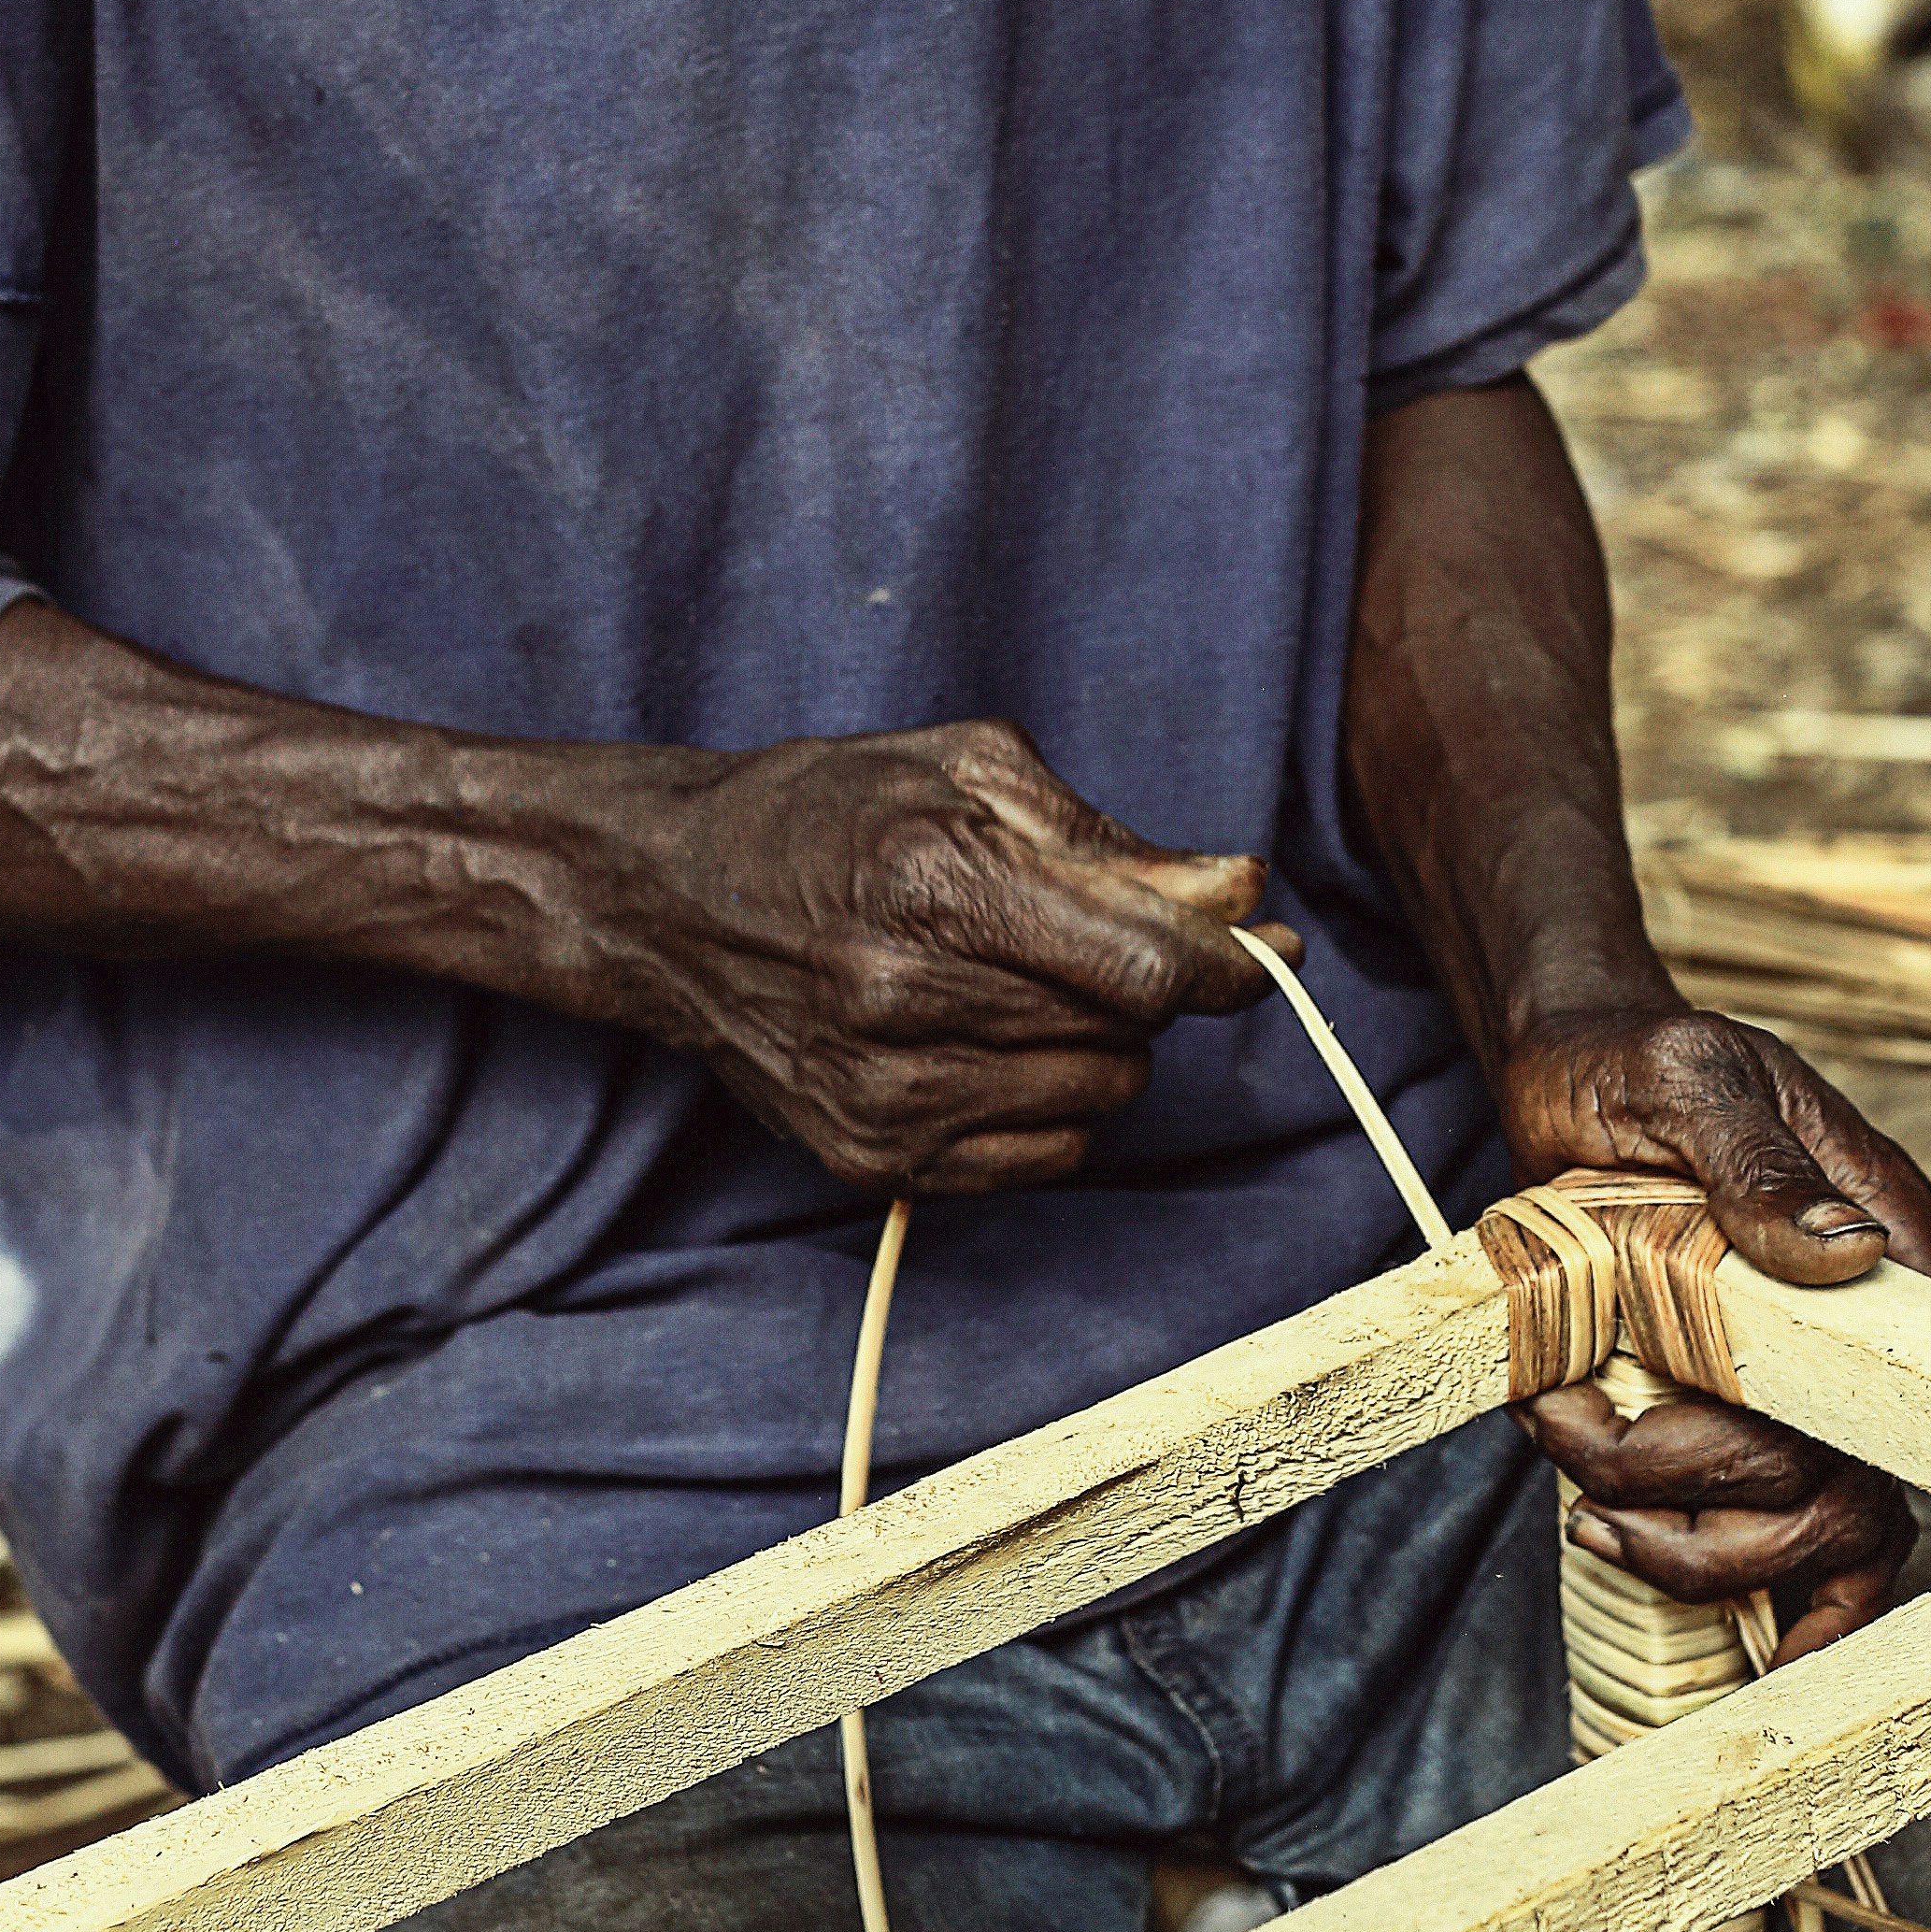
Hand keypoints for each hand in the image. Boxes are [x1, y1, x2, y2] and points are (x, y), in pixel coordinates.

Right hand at [630, 717, 1285, 1197]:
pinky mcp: (870, 1158)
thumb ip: (1112, 840)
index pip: (1142, 967)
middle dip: (1148, 985)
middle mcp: (904, 999)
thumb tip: (1241, 890)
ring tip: (1025, 984)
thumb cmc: (828, 813)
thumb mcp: (967, 773)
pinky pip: (1046, 1157)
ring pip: (1098, 1096)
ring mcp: (883, 1093)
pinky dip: (1053, 1104)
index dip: (1226, 962)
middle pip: (1128, 1030)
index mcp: (935, 885)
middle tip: (1103, 941)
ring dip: (1099, 1042)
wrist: (670, 902)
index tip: (1261, 947)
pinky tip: (994, 1045)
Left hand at [1497, 1002, 1930, 1663]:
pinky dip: (1690, 1571)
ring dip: (1677, 1539)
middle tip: (1584, 1436)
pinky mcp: (1727, 1423)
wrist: (1562, 1073)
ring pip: (1805, 1538)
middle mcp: (1852, 1334)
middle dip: (1711, 1497)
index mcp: (1882, 1239)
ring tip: (1568, 1452)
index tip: (1781, 1470)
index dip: (1890, 1454)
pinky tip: (1606, 1536)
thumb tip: (1849, 1249)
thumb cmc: (1637, 1063)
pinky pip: (1756, 1549)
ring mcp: (1794, 1392)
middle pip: (1852, 1490)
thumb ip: (1759, 1161)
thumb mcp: (1691, 1081)